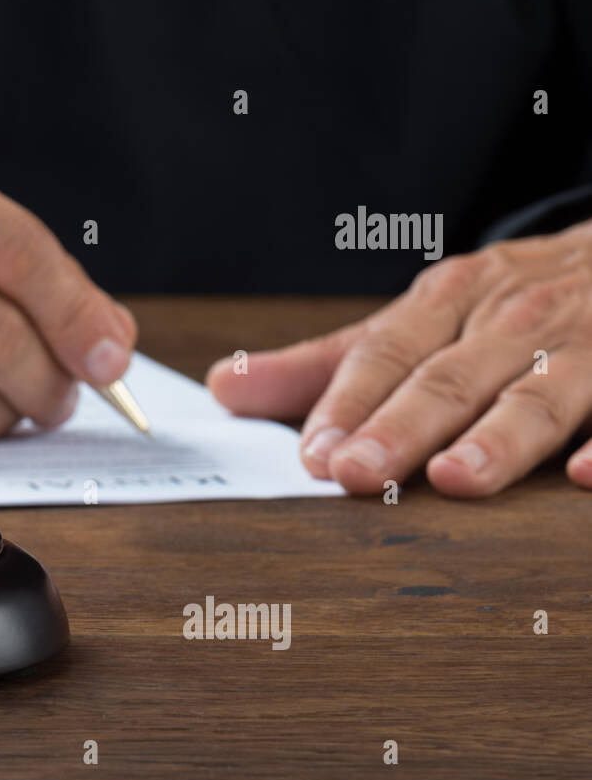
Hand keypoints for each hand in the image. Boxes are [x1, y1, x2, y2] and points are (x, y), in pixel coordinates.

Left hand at [206, 221, 591, 496]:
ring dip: (497, 438)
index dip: (347, 404)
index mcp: (450, 300)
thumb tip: (225, 388)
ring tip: (453, 479)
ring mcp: (586, 341)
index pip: (386, 354)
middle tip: (354, 474)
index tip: (311, 455)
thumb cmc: (507, 305)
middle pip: (449, 378)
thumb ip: (327, 365)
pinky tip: (586, 477)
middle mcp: (513, 318)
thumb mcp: (416, 321)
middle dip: (400, 427)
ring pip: (539, 394)